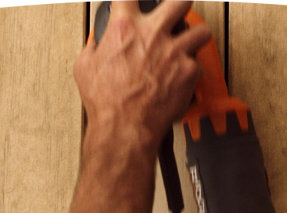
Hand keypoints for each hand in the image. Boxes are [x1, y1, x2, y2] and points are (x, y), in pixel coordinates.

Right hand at [73, 0, 210, 146]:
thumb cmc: (106, 102)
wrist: (125, 126)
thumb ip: (95, 47)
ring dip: (194, 38)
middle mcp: (153, 35)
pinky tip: (181, 77)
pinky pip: (198, 64)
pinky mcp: (188, 72)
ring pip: (201, 31)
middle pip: (180, 0)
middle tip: (176, 13)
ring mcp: (174, 52)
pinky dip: (191, 70)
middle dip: (180, 4)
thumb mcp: (85, 67)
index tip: (137, 0)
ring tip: (187, 47)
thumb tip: (99, 42)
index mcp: (125, 29)